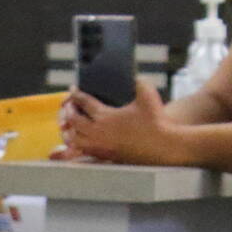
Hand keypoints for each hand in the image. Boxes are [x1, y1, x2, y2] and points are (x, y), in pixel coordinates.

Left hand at [56, 80, 187, 165]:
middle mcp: (99, 131)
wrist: (162, 146)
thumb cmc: (156, 120)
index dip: (76, 94)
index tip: (72, 90)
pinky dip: (78, 144)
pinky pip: (84, 150)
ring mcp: (101, 145)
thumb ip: (138, 82)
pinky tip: (82, 140)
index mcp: (106, 116)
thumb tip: (133, 76)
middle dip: (69, 111)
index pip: (84, 102)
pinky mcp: (106, 156)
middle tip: (69, 106)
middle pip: (75, 120)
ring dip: (70, 131)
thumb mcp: (147, 94)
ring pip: (75, 139)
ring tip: (70, 126)